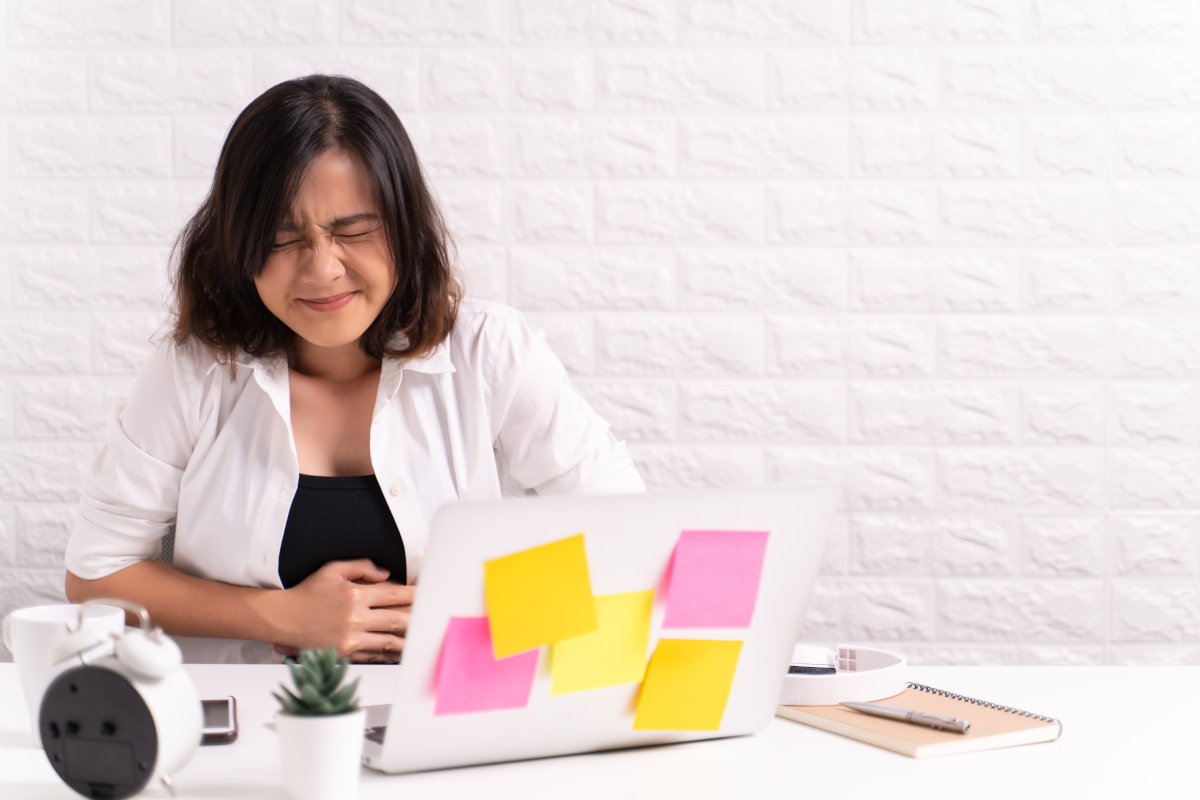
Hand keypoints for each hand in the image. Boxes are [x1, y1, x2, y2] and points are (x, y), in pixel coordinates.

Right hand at [267, 559, 414, 663]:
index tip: (428, 595)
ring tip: (423, 639)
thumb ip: (361, 567)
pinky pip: (374, 655)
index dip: (414, 595)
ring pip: (389, 641)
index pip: (394, 594)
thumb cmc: (307, 592)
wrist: (283, 618)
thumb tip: (385, 573)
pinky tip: (400, 653)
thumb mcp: (332, 570)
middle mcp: (356, 617)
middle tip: (432, 619)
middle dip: (418, 619)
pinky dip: (389, 654)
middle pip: (397, 620)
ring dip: (408, 640)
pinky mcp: (345, 653)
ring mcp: (351, 638)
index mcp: (356, 594)